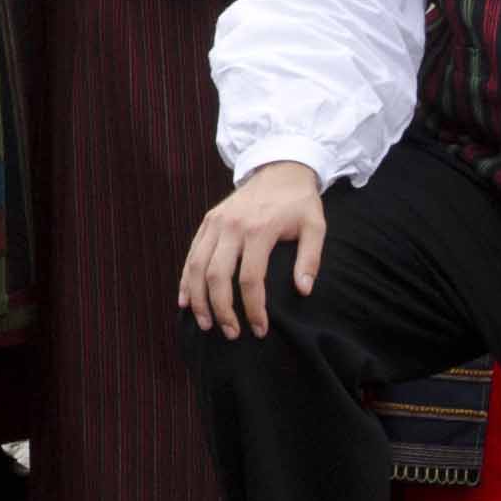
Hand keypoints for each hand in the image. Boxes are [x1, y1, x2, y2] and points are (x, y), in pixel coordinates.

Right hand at [180, 160, 327, 338]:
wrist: (280, 167)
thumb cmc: (299, 202)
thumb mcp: (315, 226)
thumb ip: (310, 259)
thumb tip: (303, 290)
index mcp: (259, 228)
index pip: (250, 278)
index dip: (253, 308)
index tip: (260, 330)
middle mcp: (232, 226)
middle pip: (217, 276)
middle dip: (221, 309)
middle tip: (231, 333)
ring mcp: (216, 222)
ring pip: (197, 266)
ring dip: (198, 299)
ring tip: (206, 324)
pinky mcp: (208, 221)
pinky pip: (191, 253)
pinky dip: (185, 279)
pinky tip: (185, 301)